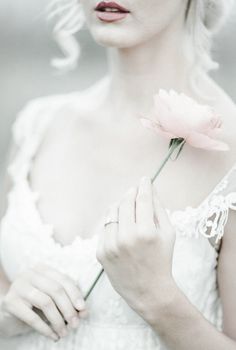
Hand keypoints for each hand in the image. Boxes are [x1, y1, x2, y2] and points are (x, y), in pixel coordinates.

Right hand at [1, 263, 86, 340]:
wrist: (8, 314)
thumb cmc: (34, 305)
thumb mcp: (53, 301)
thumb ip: (69, 302)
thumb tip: (84, 312)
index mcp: (43, 269)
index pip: (63, 280)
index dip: (75, 295)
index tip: (83, 309)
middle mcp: (30, 274)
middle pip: (56, 290)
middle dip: (68, 309)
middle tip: (76, 324)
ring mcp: (18, 286)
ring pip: (46, 302)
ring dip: (58, 320)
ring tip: (64, 332)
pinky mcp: (10, 302)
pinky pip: (32, 317)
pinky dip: (45, 329)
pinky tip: (53, 336)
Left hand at [96, 176, 175, 320]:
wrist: (148, 291)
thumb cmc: (162, 260)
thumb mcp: (168, 234)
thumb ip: (159, 208)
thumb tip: (150, 188)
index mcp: (146, 232)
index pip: (143, 199)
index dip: (144, 186)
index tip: (144, 179)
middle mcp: (126, 237)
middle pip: (125, 202)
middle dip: (131, 193)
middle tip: (135, 191)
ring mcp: (110, 245)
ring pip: (111, 211)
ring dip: (120, 205)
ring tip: (128, 209)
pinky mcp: (100, 252)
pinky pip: (105, 227)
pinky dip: (113, 222)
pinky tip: (121, 227)